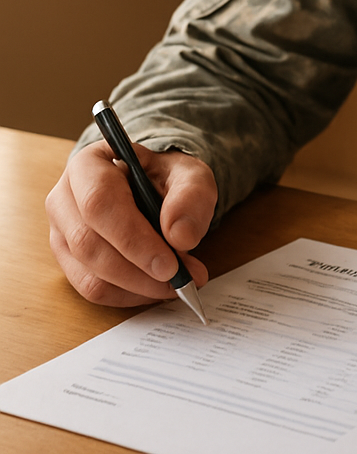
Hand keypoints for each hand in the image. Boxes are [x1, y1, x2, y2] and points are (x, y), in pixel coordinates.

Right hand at [46, 140, 217, 306]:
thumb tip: (180, 237)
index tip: (169, 263)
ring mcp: (61, 232)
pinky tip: (157, 287)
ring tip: (177, 282)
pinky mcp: (68, 261)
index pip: (99, 202)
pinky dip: (129, 295)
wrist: (156, 186)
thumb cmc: (168, 177)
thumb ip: (191, 197)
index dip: (132, 237)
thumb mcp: (191, 175)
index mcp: (90, 164)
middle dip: (138, 270)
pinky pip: (92, 289)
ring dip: (137, 287)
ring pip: (89, 274)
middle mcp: (64, 198)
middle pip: (88, 244)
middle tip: (179, 280)